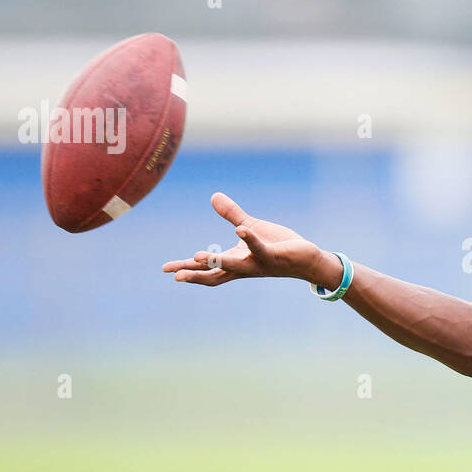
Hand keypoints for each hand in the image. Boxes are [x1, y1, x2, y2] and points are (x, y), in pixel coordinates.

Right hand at [162, 192, 322, 285]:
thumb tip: (214, 196)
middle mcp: (244, 267)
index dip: (186, 269)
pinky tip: (241, 229)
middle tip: (176, 276)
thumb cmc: (277, 246)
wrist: (306, 259)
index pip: (207, 269)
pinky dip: (249, 239)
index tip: (166, 269)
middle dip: (195, 274)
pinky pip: (259, 248)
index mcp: (235, 262)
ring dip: (217, 261)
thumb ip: (231, 214)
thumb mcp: (250, 228)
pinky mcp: (273, 256)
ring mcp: (258, 263)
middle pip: (215, 274)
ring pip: (234, 266)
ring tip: (198, 256)